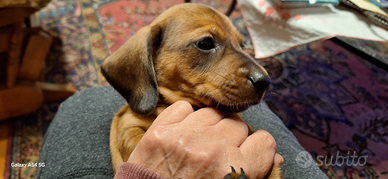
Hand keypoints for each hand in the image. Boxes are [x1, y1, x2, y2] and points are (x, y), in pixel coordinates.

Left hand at [128, 100, 282, 178]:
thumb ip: (255, 175)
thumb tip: (277, 158)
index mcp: (234, 170)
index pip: (264, 141)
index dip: (257, 149)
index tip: (246, 155)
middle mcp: (211, 149)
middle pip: (238, 125)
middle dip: (231, 139)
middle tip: (217, 155)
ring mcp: (184, 137)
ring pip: (213, 114)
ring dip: (209, 127)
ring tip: (199, 145)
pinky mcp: (160, 131)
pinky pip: (184, 107)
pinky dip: (185, 118)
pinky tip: (182, 135)